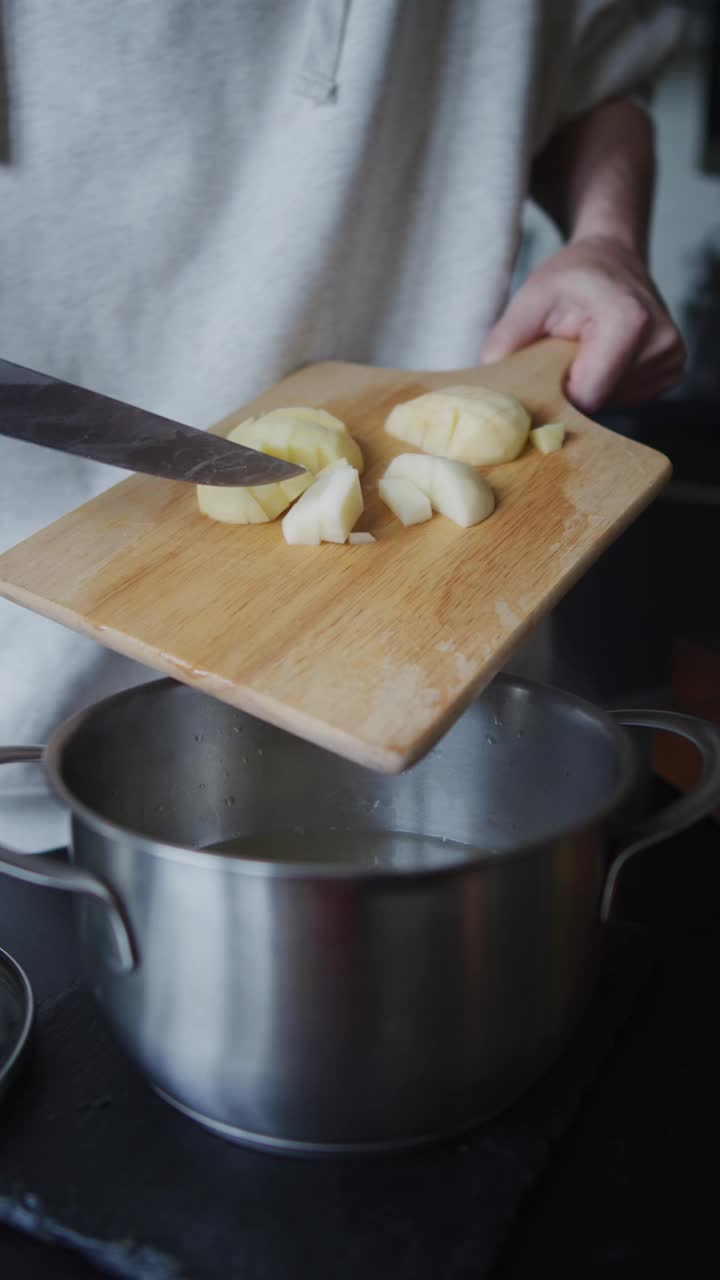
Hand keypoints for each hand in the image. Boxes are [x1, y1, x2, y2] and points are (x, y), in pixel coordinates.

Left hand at [480, 236, 686, 411]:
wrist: (612, 259)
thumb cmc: (572, 276)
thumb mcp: (531, 297)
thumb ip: (507, 340)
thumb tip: (487, 387)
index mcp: (629, 322)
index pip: (585, 396)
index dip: (555, 394)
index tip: (539, 374)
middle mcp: (661, 343)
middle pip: (598, 402)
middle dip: (571, 388)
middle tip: (561, 355)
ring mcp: (672, 359)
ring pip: (612, 403)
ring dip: (589, 385)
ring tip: (585, 350)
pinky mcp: (672, 371)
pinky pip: (628, 398)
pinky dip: (607, 384)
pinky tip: (603, 356)